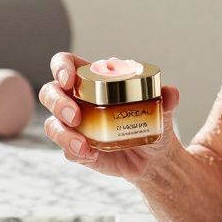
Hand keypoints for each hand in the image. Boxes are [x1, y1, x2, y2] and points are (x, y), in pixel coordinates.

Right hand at [40, 51, 181, 182]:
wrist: (154, 158)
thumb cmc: (152, 123)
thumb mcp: (161, 108)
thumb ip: (165, 98)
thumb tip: (171, 94)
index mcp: (94, 80)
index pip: (66, 64)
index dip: (61, 67)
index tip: (68, 79)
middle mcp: (78, 100)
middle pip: (50, 92)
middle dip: (58, 103)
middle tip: (76, 117)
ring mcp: (74, 125)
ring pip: (52, 124)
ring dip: (63, 134)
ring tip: (84, 146)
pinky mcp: (76, 148)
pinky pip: (65, 149)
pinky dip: (75, 151)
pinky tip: (92, 155)